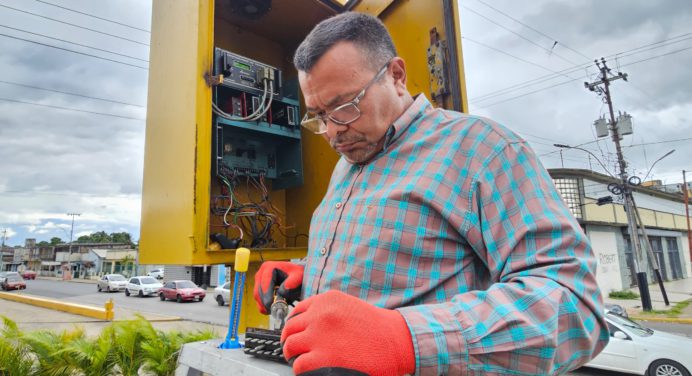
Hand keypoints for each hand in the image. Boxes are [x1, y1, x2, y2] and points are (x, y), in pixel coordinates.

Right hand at [253, 261, 303, 313]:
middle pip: (258, 292)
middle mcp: (260, 273)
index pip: (264, 284)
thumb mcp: (298, 277)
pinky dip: (264, 307)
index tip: (272, 306)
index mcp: (268, 267)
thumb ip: (292, 283)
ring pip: (257, 297)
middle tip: (275, 311)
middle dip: (266, 303)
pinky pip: (258, 301)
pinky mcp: (258, 289)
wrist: (297, 277)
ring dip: (265, 306)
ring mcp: (258, 281)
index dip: (267, 296)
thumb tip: (281, 292)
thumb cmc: (297, 276)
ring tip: (276, 310)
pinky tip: (273, 309)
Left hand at [281, 290, 414, 375]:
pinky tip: (310, 371)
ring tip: (301, 362)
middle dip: (290, 340)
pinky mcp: (322, 358)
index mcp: (327, 300)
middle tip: (294, 350)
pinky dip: (301, 370)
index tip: (295, 333)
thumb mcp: (349, 307)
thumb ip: (328, 312)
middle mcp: (320, 315)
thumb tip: (307, 326)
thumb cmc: (377, 328)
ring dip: (293, 356)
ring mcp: (319, 336)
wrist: (397, 341)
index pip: (297, 311)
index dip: (294, 325)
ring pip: (290, 346)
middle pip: (290, 329)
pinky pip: (299, 365)